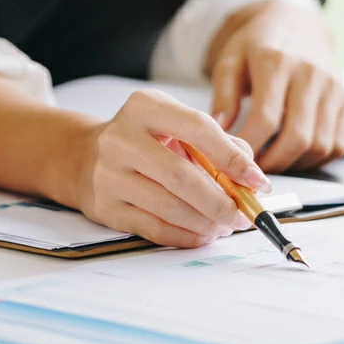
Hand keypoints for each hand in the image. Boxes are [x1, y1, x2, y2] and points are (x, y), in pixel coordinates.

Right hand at [72, 89, 271, 248]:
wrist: (86, 157)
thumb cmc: (145, 141)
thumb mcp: (176, 125)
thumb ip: (218, 144)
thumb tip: (251, 179)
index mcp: (144, 107)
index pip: (198, 128)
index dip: (232, 158)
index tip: (257, 181)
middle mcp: (121, 137)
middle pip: (181, 176)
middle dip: (220, 201)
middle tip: (243, 215)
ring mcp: (108, 174)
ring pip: (168, 207)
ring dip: (205, 223)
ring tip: (224, 225)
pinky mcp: (105, 207)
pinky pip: (154, 228)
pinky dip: (186, 236)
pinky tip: (202, 234)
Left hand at [208, 0, 343, 172]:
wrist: (295, 25)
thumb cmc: (256, 46)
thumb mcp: (230, 60)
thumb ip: (223, 96)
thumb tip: (219, 132)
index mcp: (277, 62)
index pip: (266, 117)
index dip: (249, 146)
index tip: (234, 159)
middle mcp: (312, 75)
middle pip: (298, 137)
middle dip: (273, 163)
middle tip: (253, 170)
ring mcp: (334, 89)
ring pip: (320, 145)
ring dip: (294, 164)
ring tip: (271, 163)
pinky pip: (337, 145)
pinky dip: (316, 159)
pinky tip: (293, 155)